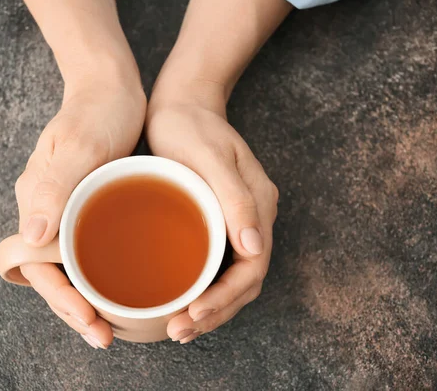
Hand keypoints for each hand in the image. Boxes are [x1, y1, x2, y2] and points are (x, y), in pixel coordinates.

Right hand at [14, 79, 145, 348]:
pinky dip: (102, 276)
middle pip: (52, 274)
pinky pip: (89, 251)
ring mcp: (67, 212)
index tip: (89, 320)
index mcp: (35, 202)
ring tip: (115, 326)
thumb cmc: (96, 110)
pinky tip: (128, 288)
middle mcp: (46, 212)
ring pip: (71, 269)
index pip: (35, 265)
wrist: (111, 87)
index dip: (60, 298)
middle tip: (105, 337)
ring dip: (89, 299)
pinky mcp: (89, 208)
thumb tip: (30, 238)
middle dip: (75, 310)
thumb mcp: (79, 145)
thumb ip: (53, 188)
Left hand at [146, 79, 278, 343]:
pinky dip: (201, 289)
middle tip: (178, 331)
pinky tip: (179, 300)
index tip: (193, 315)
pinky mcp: (215, 220)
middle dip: (214, 312)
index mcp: (258, 205)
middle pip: (242, 281)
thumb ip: (236, 198)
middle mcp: (251, 218)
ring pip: (230, 278)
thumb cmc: (191, 127)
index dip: (225, 298)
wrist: (180, 104)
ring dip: (208, 308)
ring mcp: (234, 221)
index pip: (251, 268)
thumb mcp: (212, 156)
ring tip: (178, 328)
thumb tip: (253, 247)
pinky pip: (215, 264)